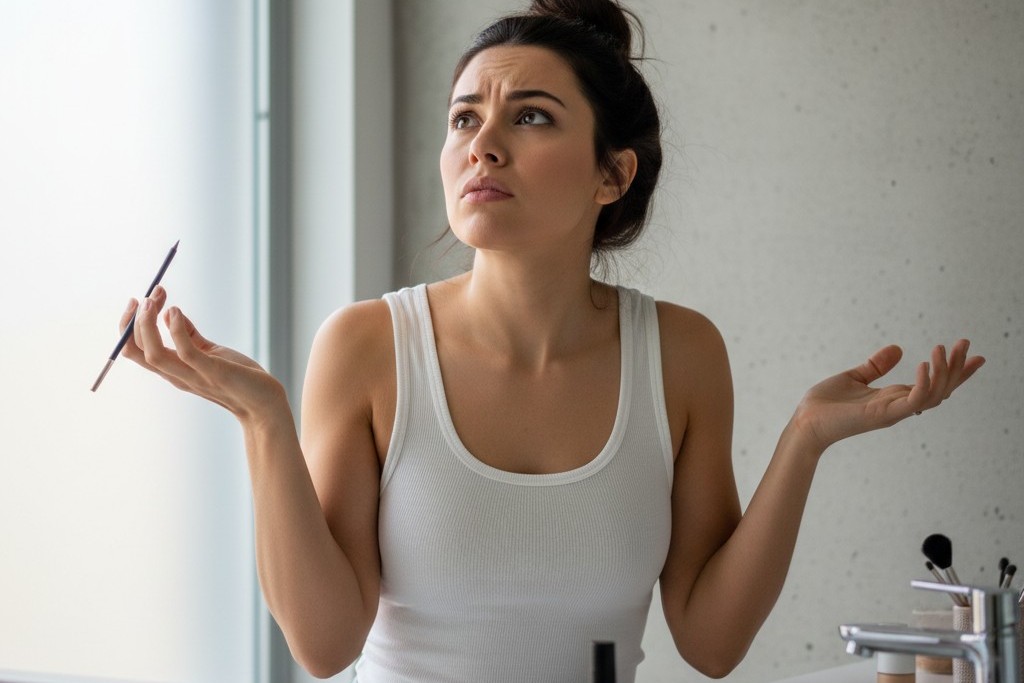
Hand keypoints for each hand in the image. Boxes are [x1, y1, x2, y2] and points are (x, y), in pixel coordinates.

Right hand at [120, 285, 285, 420]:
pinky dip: (177, 331)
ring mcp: (194, 376)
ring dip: (147, 325)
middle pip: (136, 351)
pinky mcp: (213, 373)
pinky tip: (177, 312)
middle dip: (133, 321)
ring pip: (153, 354)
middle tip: (145, 296)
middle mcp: (177, 376)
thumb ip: (189, 336)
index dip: (130, 324)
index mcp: (173, 370)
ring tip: (153, 301)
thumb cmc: (239, 377)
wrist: (265, 403)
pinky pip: (186, 353)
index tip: (138, 299)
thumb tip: (169, 313)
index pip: (135, 350)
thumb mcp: (209, 352)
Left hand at [791, 340, 984, 451]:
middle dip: (957, 368)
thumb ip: (876, 365)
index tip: (972, 353)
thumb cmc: (825, 404)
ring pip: (933, 394)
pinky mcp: (883, 415)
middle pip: (941, 389)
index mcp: (893, 397)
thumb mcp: (854, 377)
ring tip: (944, 348)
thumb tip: (898, 348)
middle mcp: (898, 406)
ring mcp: (893, 412)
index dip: (953, 370)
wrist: (804, 422)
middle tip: (966, 344)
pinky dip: (923, 383)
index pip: (932, 383)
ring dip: (943, 371)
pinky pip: (913, 400)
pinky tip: (924, 363)